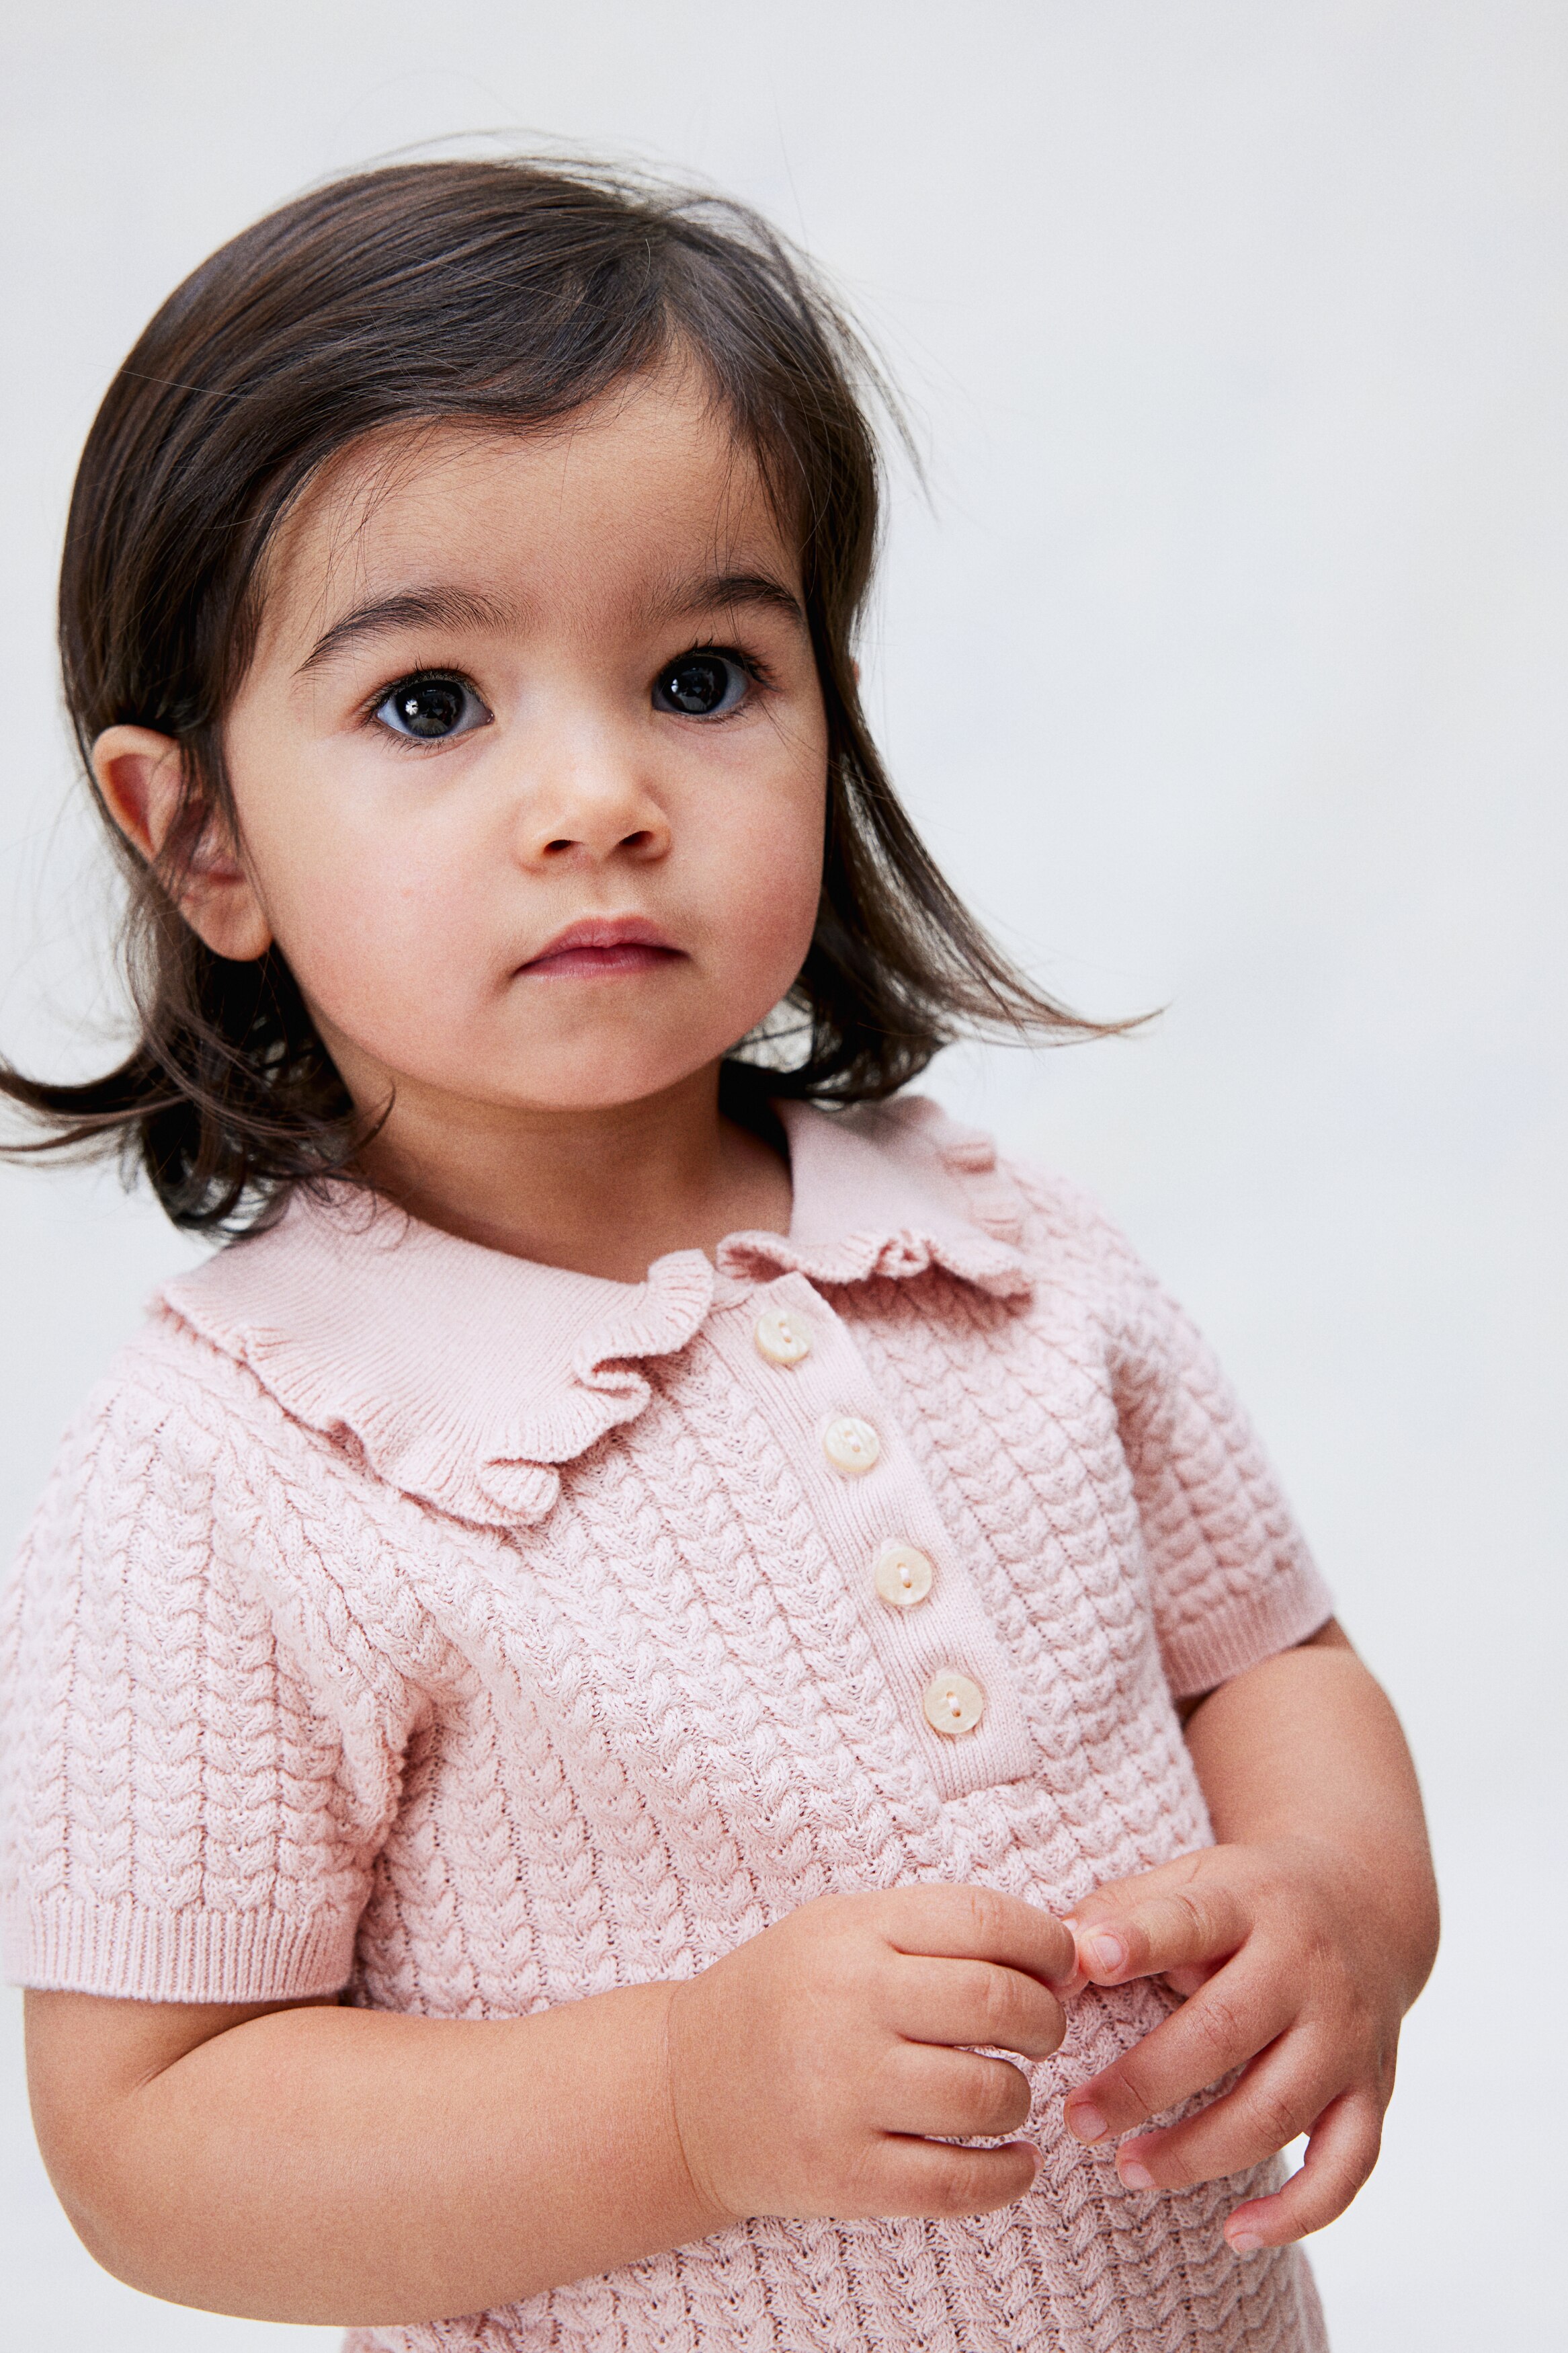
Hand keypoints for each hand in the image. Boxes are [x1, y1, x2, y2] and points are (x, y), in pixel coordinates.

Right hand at [664, 1885, 1074, 2225]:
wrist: (684, 2094)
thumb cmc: (784, 2002)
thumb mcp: (841, 1932)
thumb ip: (936, 1930)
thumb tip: (1063, 1952)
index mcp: (852, 1933)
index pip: (984, 1919)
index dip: (1047, 1944)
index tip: (1061, 1968)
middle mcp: (846, 2005)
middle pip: (997, 2003)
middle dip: (1046, 2021)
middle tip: (1042, 2033)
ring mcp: (841, 2094)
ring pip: (987, 2096)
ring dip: (1018, 2098)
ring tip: (1002, 2094)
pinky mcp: (842, 2176)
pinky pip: (957, 2183)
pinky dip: (1008, 2176)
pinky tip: (1011, 2160)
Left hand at [1061, 1837, 1414, 2250]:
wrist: (1368, 1903)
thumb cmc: (1246, 1903)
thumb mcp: (1189, 1879)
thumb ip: (1118, 1912)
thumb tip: (1049, 1961)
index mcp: (1248, 1902)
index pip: (1192, 1919)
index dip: (1141, 1940)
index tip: (1088, 1962)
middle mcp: (1305, 1967)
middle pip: (1227, 2031)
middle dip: (1145, 2083)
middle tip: (1079, 2119)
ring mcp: (1346, 2035)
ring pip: (1277, 2110)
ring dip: (1198, 2153)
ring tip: (1129, 2170)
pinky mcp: (1374, 2091)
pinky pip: (1347, 2165)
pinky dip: (1299, 2211)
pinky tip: (1239, 2234)